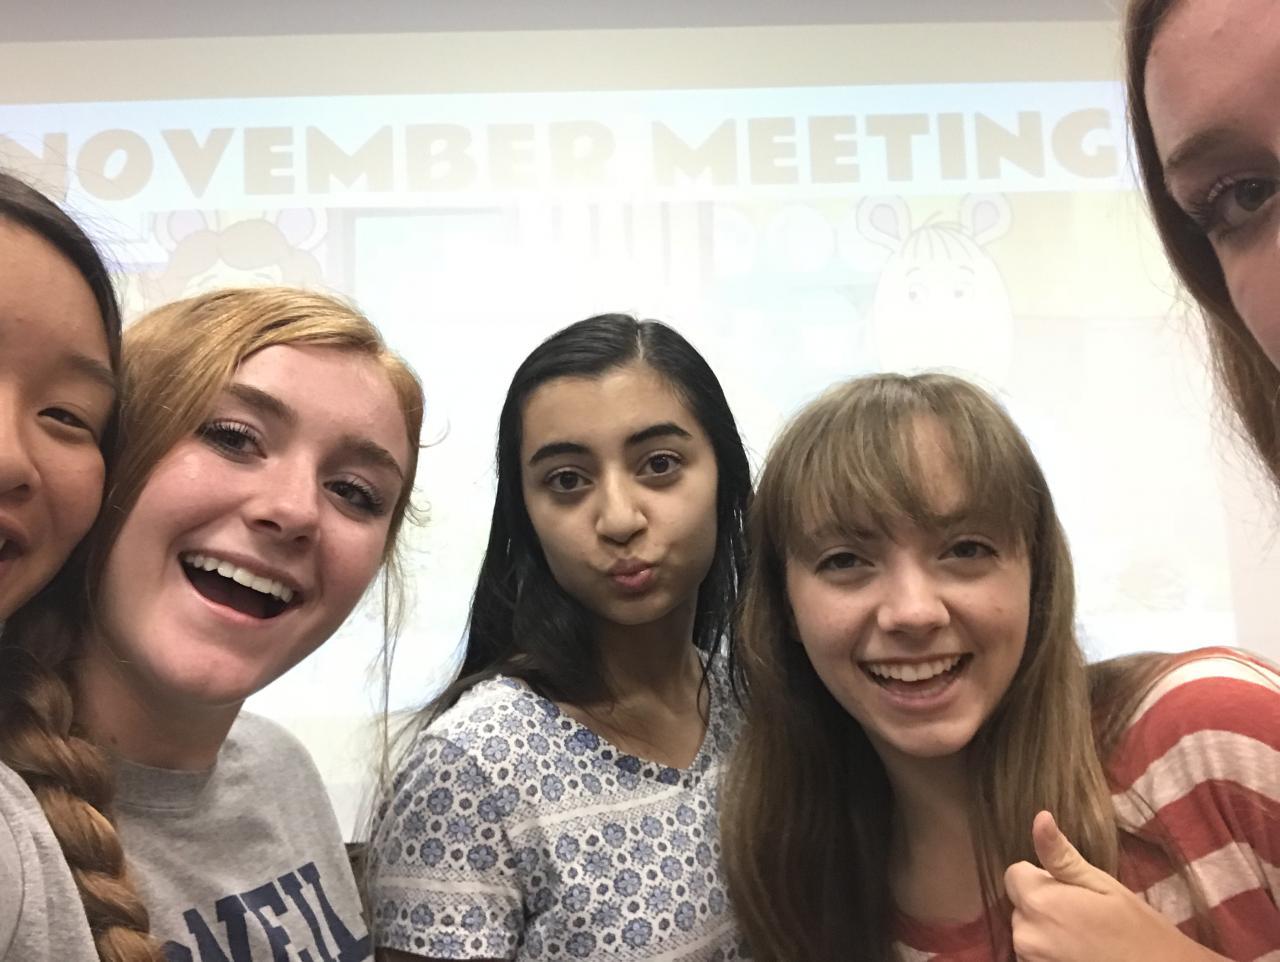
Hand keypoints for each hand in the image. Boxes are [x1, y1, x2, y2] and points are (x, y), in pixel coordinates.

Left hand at [1003, 811, 1225, 961]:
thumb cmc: (1139, 932)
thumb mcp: (1104, 886)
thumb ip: (1061, 856)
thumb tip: (1040, 818)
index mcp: (1039, 903)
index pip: (1015, 875)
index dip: (1042, 879)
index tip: (1071, 893)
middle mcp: (1024, 936)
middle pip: (1021, 906)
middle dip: (1045, 907)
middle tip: (1086, 920)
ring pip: (1028, 935)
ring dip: (1047, 936)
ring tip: (1087, 943)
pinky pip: (1034, 959)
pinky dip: (1051, 957)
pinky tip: (1081, 959)